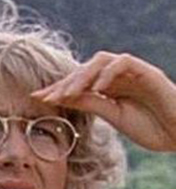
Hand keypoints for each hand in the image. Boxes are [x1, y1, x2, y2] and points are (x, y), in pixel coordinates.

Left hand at [32, 52, 175, 151]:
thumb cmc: (151, 127)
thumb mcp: (114, 116)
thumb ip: (91, 103)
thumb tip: (61, 97)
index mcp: (108, 87)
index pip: (78, 82)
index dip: (58, 88)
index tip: (36, 98)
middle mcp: (117, 76)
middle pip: (84, 69)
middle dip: (64, 82)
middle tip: (47, 97)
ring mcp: (132, 72)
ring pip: (100, 61)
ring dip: (82, 75)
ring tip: (69, 93)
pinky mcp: (147, 71)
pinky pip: (123, 63)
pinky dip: (107, 74)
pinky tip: (98, 89)